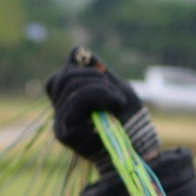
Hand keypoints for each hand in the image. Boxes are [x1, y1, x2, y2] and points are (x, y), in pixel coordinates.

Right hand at [44, 49, 157, 171]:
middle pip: (63, 78)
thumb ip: (95, 71)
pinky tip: (116, 104)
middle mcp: (60, 115)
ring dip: (100, 87)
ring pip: (71, 87)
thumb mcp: (113, 87)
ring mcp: (61, 125)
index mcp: (67, 105)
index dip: (78, 70)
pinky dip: (100, 95)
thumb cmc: (128, 118)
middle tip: (114, 91)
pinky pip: (77, 100)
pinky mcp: (66, 134)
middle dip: (92, 76)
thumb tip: (74, 50)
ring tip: (118, 99)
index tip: (103, 77)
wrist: (138, 144)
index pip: (57, 80)